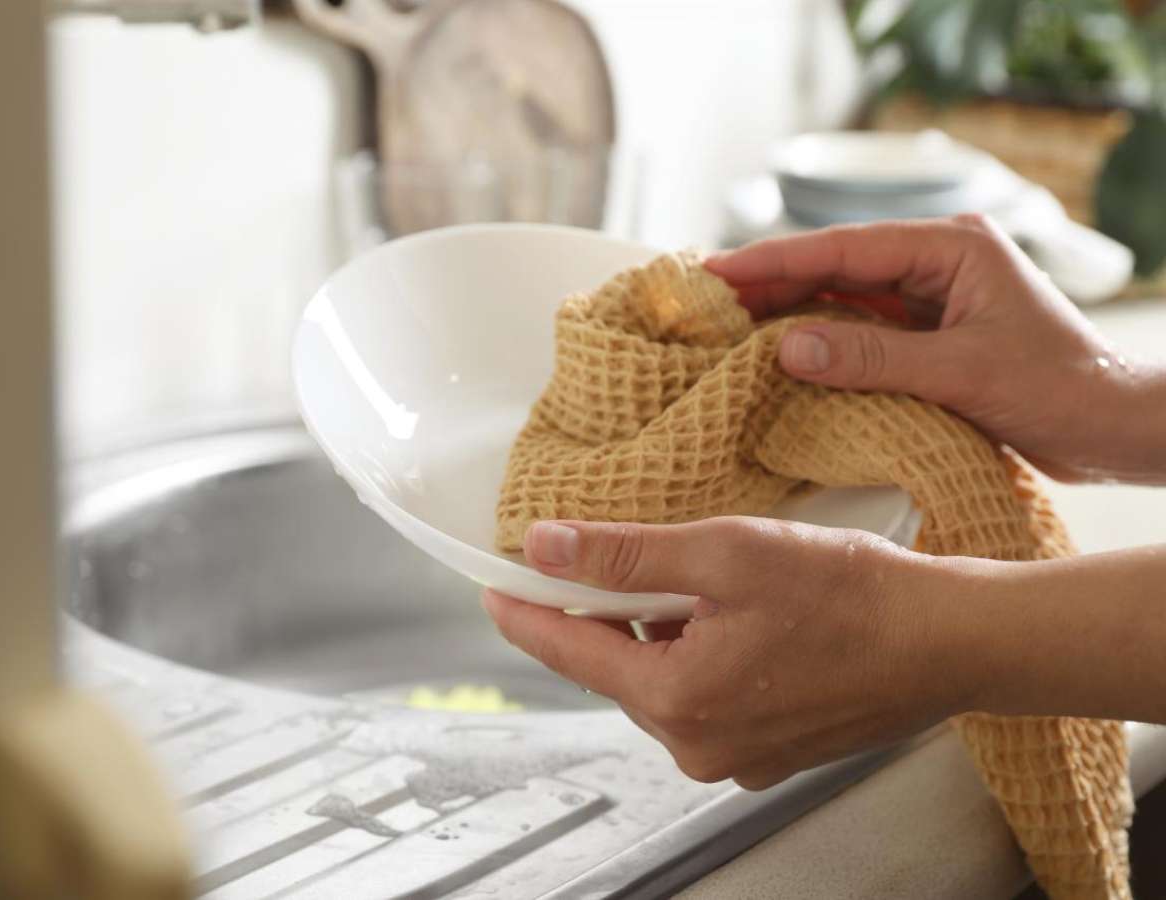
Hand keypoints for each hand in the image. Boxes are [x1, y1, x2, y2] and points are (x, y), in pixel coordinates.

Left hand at [482, 518, 974, 788]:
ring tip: (697, 580)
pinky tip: (731, 615)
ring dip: (658, 631)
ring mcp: (735, 756)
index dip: (526, 613)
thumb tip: (544, 548)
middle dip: (606, 612)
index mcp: (678, 700)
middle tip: (611, 556)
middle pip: (617, 666)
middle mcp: (699, 745)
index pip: (571, 652)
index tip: (492, 590)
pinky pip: (703, 698)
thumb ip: (624, 557)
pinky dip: (696, 654)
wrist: (949, 640)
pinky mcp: (766, 750)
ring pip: (661, 681)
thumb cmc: (851, 594)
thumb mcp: (724, 555)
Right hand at [706, 215, 1165, 483]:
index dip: (776, 259)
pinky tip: (778, 352)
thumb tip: (788, 347)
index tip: (717, 270)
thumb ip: (872, 358)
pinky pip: (859, 334)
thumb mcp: (962, 372)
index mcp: (952, 248)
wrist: (1113, 427)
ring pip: (843, 300)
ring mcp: (931, 301)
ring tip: (725, 323)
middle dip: (771, 282)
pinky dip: (819, 344)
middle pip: (836, 267)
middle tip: (704, 297)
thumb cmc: (1060, 388)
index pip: (845, 247)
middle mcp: (937, 265)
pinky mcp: (929, 337)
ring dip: (788, 311)